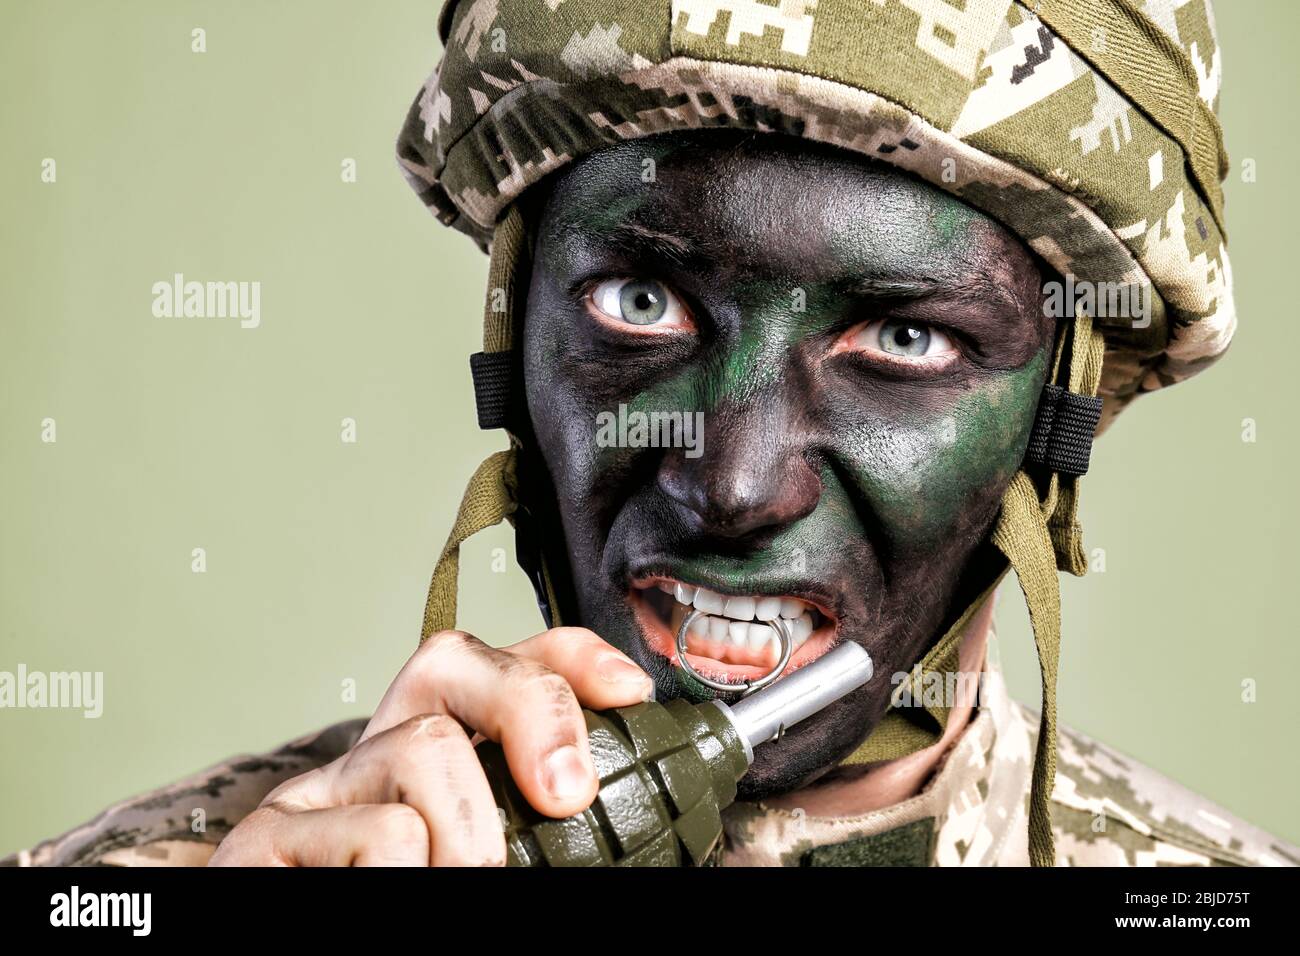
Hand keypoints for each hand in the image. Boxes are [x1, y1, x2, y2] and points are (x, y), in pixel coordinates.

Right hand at [208, 627, 653, 865]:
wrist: (313, 953)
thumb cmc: (413, 891)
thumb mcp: (492, 855)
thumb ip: (543, 826)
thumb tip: (599, 794)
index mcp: (445, 755)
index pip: (507, 661)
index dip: (574, 658)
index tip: (631, 697)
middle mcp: (379, 751)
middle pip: (451, 660)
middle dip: (532, 708)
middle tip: (568, 797)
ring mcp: (322, 790)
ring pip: (424, 747)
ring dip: (471, 839)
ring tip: (463, 885)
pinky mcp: (266, 835)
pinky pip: (377, 831)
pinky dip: (408, 877)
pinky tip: (384, 892)